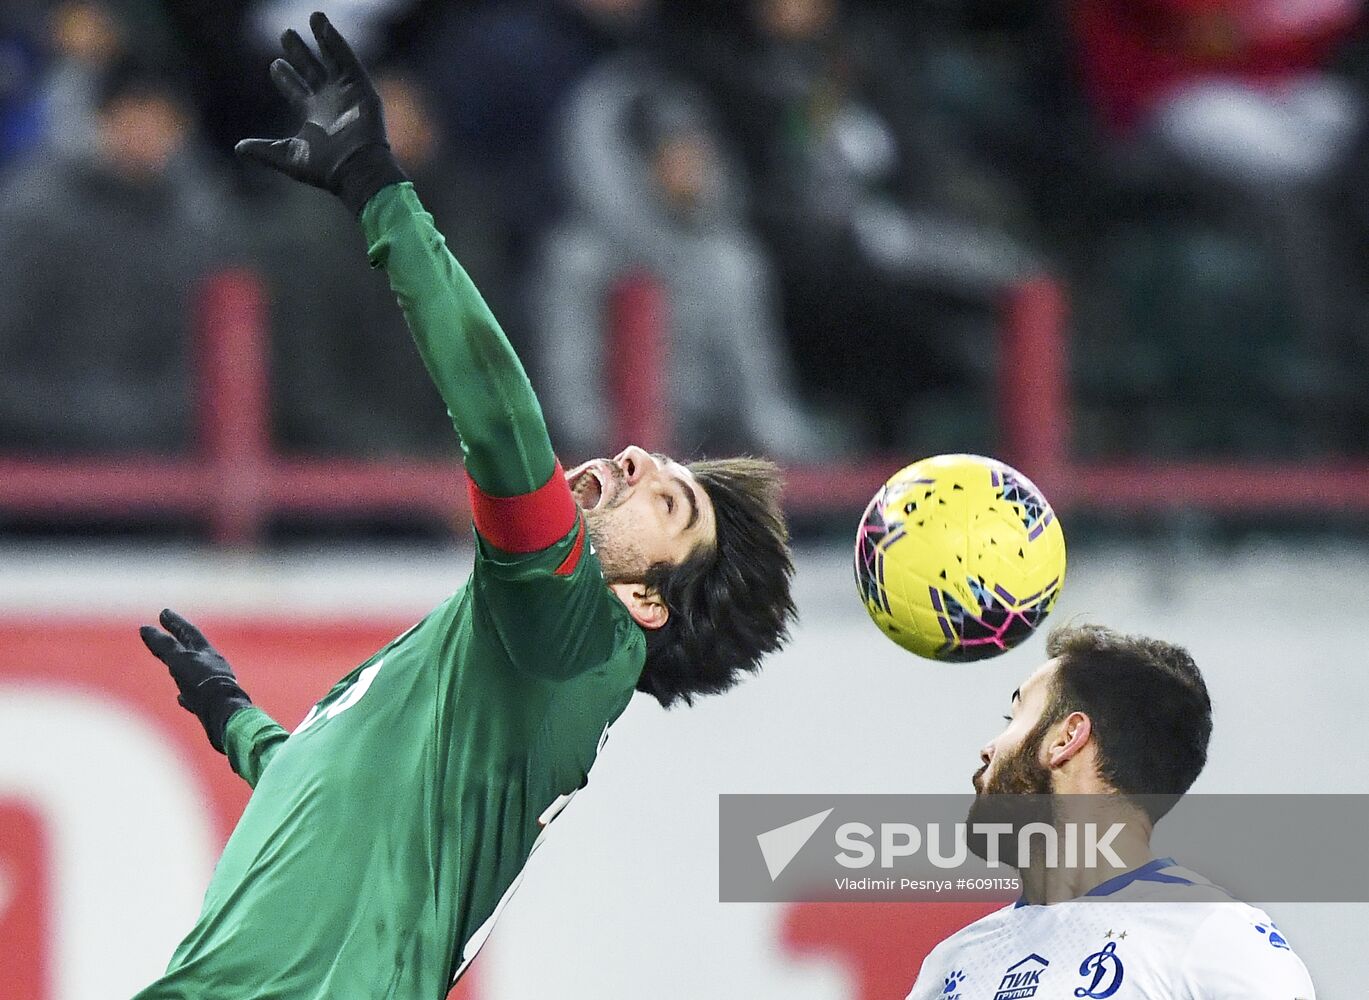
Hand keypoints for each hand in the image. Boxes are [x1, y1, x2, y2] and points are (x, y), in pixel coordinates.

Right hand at [140, 609, 251, 753]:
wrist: (225, 715)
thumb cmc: (204, 684)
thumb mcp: (180, 661)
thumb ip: (164, 646)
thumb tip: (145, 628)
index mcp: (206, 653)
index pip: (189, 633)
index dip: (175, 622)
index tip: (164, 612)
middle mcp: (212, 667)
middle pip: (192, 650)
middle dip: (178, 640)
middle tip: (166, 631)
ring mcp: (213, 686)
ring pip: (195, 672)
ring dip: (182, 667)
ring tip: (171, 666)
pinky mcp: (211, 706)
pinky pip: (196, 697)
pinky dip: (186, 694)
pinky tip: (181, 698)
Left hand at [235, 10, 406, 214]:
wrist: (355, 168)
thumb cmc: (324, 168)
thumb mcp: (287, 157)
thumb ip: (263, 150)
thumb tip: (237, 148)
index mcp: (313, 117)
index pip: (296, 90)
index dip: (285, 78)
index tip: (275, 64)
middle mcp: (329, 102)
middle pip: (312, 70)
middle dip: (299, 52)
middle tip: (286, 34)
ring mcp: (345, 93)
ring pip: (332, 59)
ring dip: (323, 39)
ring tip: (313, 16)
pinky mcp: (360, 88)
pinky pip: (348, 60)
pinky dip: (337, 43)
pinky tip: (325, 27)